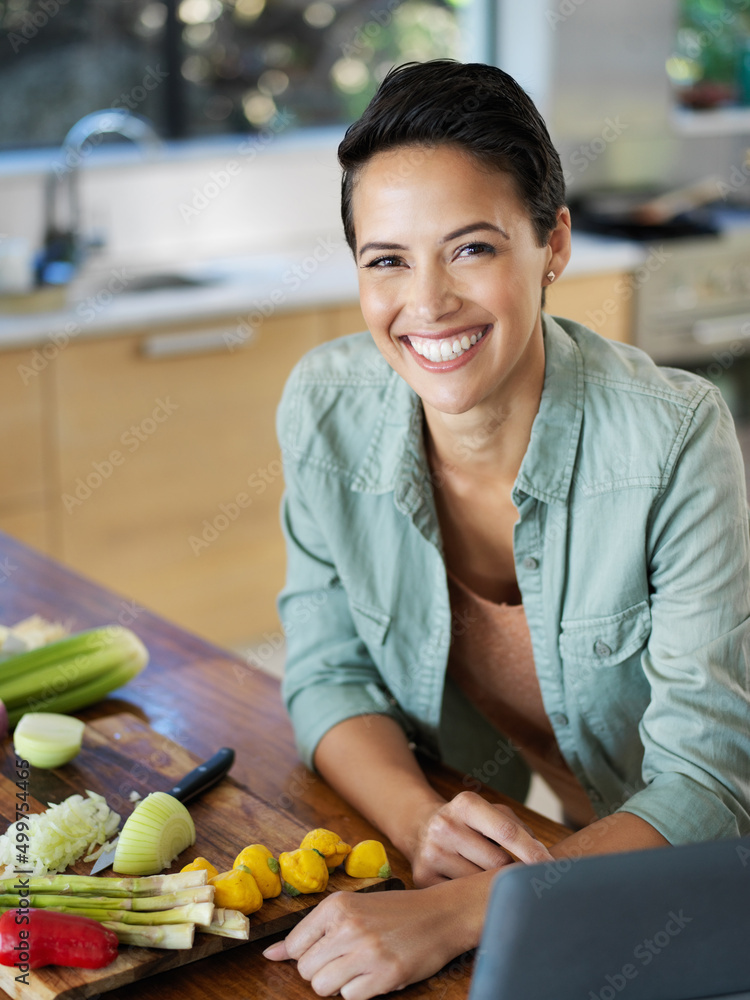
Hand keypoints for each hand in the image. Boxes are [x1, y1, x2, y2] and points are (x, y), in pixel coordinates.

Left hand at [263, 879, 480, 999]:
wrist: (440, 914)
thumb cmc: (395, 912)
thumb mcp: (354, 908)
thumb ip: (312, 931)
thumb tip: (270, 955)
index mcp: (337, 906)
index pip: (294, 945)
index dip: (306, 955)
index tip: (323, 953)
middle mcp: (348, 926)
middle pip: (306, 969)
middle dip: (322, 971)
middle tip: (346, 959)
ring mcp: (366, 951)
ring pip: (322, 986)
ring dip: (338, 984)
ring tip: (358, 968)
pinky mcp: (384, 974)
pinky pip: (349, 998)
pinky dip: (359, 992)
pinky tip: (374, 975)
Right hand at [411, 790, 553, 886]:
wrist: (420, 827)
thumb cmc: (468, 823)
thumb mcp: (490, 812)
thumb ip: (519, 829)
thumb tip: (544, 860)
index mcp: (466, 804)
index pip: (507, 831)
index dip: (532, 852)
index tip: (551, 869)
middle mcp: (445, 825)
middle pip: (497, 862)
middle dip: (511, 871)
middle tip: (513, 875)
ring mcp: (432, 852)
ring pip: (479, 884)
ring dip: (491, 887)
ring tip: (484, 877)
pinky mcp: (422, 877)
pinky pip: (461, 898)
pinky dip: (471, 899)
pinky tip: (469, 891)